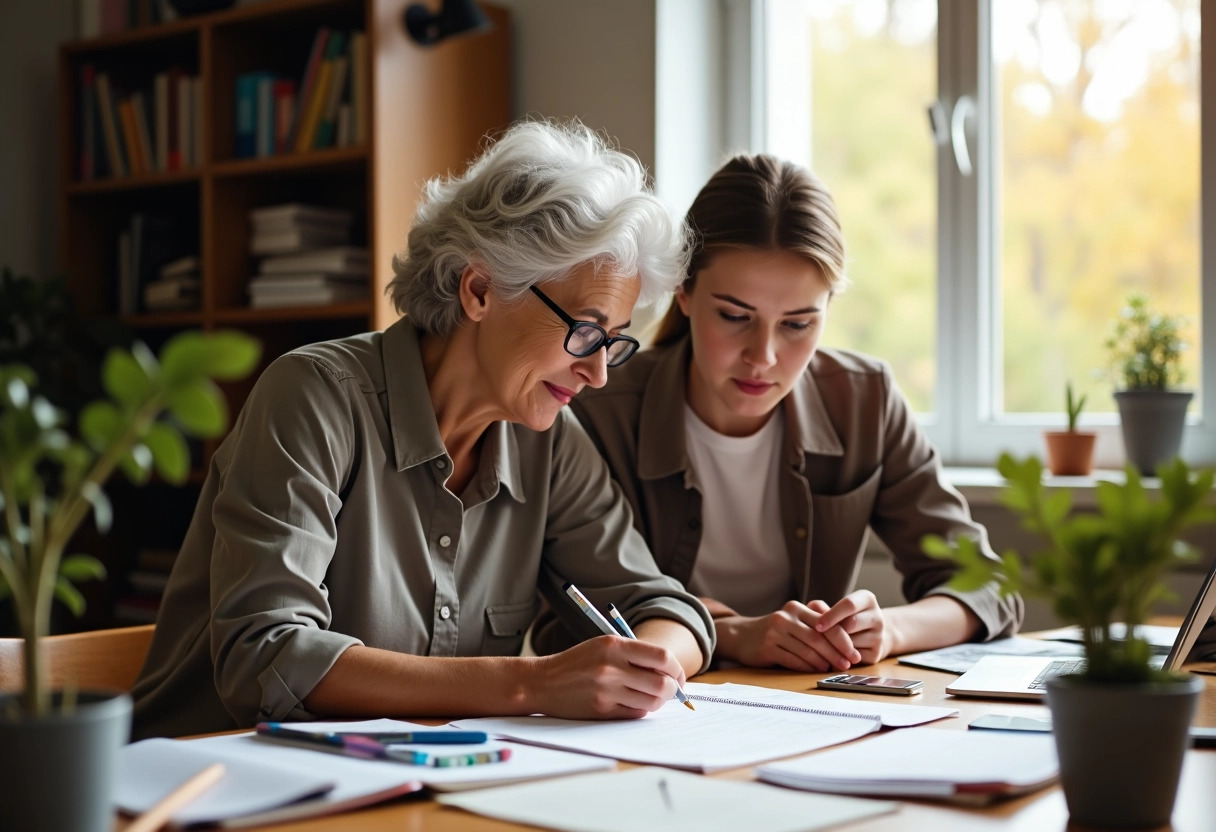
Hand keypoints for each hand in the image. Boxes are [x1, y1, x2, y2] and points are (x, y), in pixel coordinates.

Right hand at [531, 635, 685, 718]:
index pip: (662, 657)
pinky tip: (632, 702)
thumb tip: (670, 673)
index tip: (678, 676)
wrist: (542, 682)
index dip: (677, 669)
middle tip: (671, 691)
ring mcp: (606, 691)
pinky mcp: (602, 711)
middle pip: (662, 684)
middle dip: (673, 690)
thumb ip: (635, 655)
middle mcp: (612, 668)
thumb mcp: (603, 646)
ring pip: (652, 702)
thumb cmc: (577, 662)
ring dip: (658, 701)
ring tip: (651, 696)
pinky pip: (635, 714)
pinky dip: (640, 709)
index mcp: (615, 646)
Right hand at [715, 600, 861, 671]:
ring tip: (833, 669)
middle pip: (818, 637)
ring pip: (806, 650)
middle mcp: (785, 618)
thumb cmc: (776, 631)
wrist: (741, 636)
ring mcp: (774, 633)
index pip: (826, 624)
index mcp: (796, 609)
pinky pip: (793, 660)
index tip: (854, 653)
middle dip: (836, 653)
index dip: (843, 640)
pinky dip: (807, 667)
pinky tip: (816, 671)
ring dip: (823, 662)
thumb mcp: (793, 621)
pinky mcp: (767, 648)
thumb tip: (846, 644)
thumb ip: (815, 626)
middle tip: (848, 664)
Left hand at [814, 590, 893, 664]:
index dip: (831, 615)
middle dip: (832, 632)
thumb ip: (822, 607)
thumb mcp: (836, 609)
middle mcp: (877, 617)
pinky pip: (853, 657)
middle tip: (817, 638)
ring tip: (823, 646)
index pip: (849, 604)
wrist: (868, 636)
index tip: (817, 626)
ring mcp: (879, 636)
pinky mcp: (876, 654)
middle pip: (851, 624)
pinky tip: (832, 655)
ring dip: (835, 646)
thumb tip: (811, 606)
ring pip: (852, 642)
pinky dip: (840, 658)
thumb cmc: (844, 619)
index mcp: (867, 599)